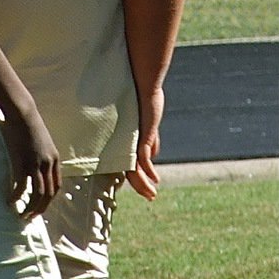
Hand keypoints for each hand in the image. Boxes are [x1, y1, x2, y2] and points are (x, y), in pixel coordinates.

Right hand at [0, 107, 60, 218]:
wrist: (22, 112)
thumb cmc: (27, 123)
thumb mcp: (40, 140)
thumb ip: (40, 152)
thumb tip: (34, 161)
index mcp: (54, 159)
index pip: (56, 186)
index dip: (49, 199)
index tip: (40, 206)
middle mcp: (49, 163)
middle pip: (49, 194)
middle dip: (41, 208)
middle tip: (30, 217)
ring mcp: (37, 163)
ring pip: (39, 194)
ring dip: (31, 208)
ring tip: (22, 215)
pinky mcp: (24, 162)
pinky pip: (22, 186)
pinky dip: (17, 196)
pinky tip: (10, 201)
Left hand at [126, 86, 164, 200]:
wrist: (143, 81)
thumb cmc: (143, 99)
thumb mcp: (147, 126)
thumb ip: (149, 140)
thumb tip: (153, 155)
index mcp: (125, 140)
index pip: (128, 164)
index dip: (135, 177)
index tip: (142, 188)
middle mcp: (125, 140)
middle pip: (130, 169)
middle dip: (140, 185)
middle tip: (149, 196)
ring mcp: (131, 138)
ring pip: (134, 168)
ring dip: (143, 184)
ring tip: (151, 195)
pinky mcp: (140, 134)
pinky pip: (141, 158)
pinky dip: (146, 171)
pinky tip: (153, 180)